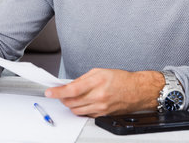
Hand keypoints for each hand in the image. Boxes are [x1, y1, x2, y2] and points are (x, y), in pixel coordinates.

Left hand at [44, 69, 163, 116]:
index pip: (72, 89)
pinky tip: (83, 102)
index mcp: (97, 82)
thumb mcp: (100, 72)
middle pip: (71, 102)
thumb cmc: (121, 79)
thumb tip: (69, 85)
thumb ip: (82, 79)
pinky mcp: (103, 115)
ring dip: (70, 104)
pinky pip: (86, 114)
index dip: (58, 92)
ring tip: (71, 97)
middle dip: (62, 98)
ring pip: (76, 110)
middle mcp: (98, 97)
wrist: (138, 91)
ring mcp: (101, 108)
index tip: (49, 92)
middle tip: (60, 93)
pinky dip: (80, 109)